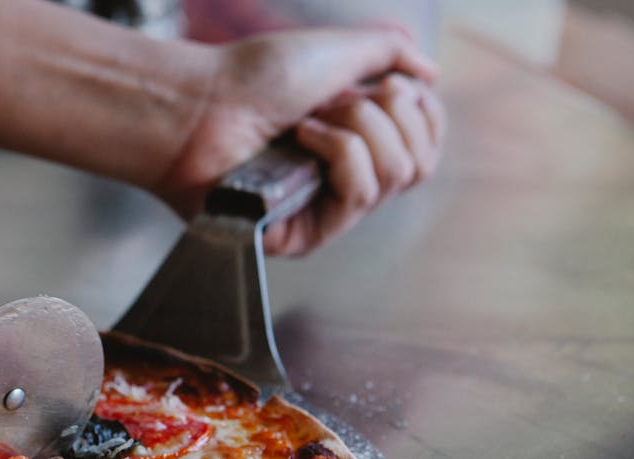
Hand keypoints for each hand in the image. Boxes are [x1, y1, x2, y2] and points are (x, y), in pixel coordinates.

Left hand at [156, 28, 445, 254]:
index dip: (422, 112)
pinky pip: (360, 196)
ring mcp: (325, 210)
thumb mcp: (336, 49)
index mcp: (358, 141)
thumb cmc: (254, 79)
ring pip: (397, 175)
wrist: (203, 105)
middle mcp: (345, 180)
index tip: (391, 83)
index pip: (425, 145)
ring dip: (361, 128)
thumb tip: (431, 74)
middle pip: (420, 162)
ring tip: (312, 117)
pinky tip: (303, 138)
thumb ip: (389, 52)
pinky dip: (340, 152)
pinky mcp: (306, 234)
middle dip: (388, 113)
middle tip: (337, 99)